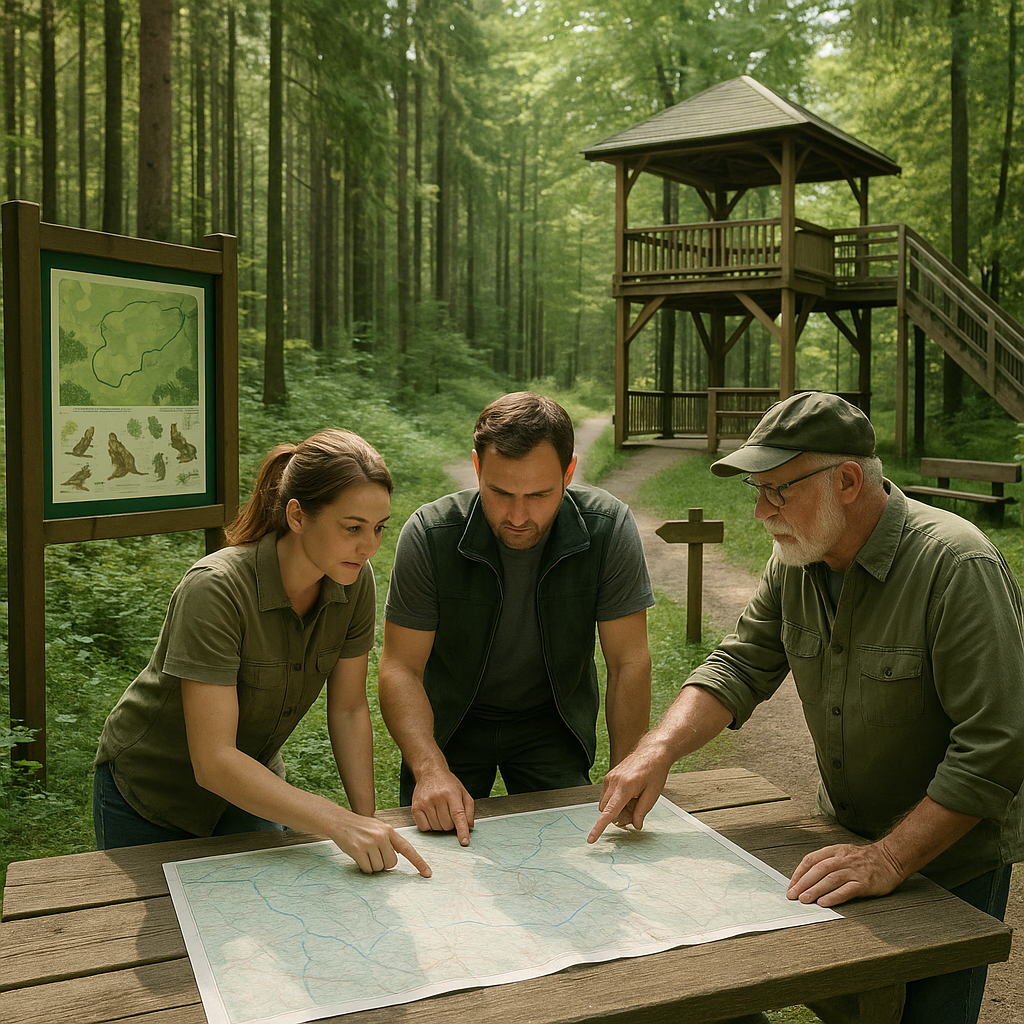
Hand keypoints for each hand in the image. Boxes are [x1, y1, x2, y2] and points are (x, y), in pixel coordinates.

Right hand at [333, 814, 431, 877]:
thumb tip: (397, 857)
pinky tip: (359, 857)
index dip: (418, 862)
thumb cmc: (361, 827)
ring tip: (365, 853)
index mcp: (389, 831)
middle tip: (374, 854)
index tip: (427, 873)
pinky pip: (367, 869)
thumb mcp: (379, 829)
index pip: (408, 849)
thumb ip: (390, 841)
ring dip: (373, 865)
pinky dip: (364, 867)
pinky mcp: (358, 850)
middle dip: (383, 863)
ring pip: (379, 868)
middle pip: (392, 863)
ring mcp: (370, 843)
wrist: (340, 821)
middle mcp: (382, 836)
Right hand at [411, 768, 474, 845]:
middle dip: (451, 824)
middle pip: (447, 825)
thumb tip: (469, 827)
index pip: (458, 816)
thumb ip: (469, 810)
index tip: (464, 842)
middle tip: (449, 813)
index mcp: (451, 794)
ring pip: (436, 828)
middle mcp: (437, 798)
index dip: (462, 830)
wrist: (430, 772)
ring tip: (440, 812)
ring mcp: (425, 803)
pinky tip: (431, 815)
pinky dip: (429, 826)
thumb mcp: (463, 793)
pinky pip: (424, 828)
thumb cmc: (448, 784)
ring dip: (440, 825)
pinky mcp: (415, 807)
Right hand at [587, 746, 670, 843]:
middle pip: (607, 811)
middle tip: (637, 809)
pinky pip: (607, 796)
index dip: (599, 827)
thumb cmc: (654, 771)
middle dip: (619, 816)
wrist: (652, 752)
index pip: (609, 812)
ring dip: (618, 808)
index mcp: (625, 787)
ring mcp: (609, 778)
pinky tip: (630, 794)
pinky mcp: (609, 777)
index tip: (591, 839)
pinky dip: (616, 800)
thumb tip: (635, 826)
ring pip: (606, 804)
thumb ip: (642, 812)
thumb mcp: (653, 794)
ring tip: (635, 799)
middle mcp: (613, 782)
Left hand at [787, 841, 904, 906]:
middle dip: (803, 883)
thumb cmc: (864, 859)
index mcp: (835, 851)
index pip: (811, 860)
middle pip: (818, 869)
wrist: (891, 858)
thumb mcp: (843, 853)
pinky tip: (824, 903)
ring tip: (804, 899)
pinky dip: (834, 896)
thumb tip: (807, 879)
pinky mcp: (864, 883)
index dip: (799, 873)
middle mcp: (843, 859)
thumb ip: (827, 863)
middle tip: (793, 894)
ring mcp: (854, 871)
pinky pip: (846, 890)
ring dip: (815, 890)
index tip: (791, 885)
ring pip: (830, 879)